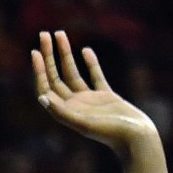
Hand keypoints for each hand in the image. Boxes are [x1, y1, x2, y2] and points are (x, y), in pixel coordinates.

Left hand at [32, 30, 157, 154]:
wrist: (136, 138)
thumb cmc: (110, 133)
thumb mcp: (83, 123)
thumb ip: (62, 112)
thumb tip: (42, 98)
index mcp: (65, 111)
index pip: (46, 87)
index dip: (39, 70)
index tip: (36, 51)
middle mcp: (73, 104)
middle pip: (56, 76)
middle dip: (49, 56)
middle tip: (44, 34)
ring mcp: (89, 100)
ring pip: (73, 72)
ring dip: (66, 54)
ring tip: (60, 33)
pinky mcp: (106, 96)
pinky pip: (95, 76)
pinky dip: (90, 63)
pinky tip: (85, 50)